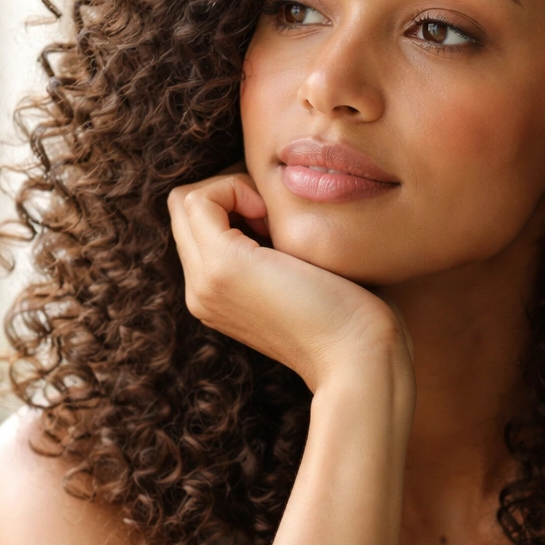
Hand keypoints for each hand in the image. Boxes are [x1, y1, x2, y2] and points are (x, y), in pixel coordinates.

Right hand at [167, 171, 411, 391]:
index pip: (197, 223)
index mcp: (216, 296)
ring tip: (276, 219)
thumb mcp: (301, 273)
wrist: (359, 357)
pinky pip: (198, 199)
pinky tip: (273, 216)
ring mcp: (205, 283)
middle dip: (230, 192)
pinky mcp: (222, 267)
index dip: (234, 201)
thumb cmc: (351, 314)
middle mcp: (200, 292)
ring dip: (232, 190)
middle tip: (277, 214)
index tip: (281, 220)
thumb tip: (271, 206)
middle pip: (185, 209)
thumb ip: (275, 247)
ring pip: (186, 201)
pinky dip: (234, 188)